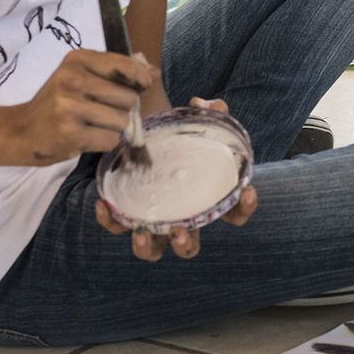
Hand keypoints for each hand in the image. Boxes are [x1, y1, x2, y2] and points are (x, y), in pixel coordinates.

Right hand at [9, 49, 152, 165]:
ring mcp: (69, 107)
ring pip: (122, 121)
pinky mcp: (70, 134)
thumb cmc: (58, 103)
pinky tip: (85, 137)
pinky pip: (110, 140)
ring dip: (113, 128)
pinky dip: (104, 143)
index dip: (139, 78)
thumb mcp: (81, 77)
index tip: (141, 85)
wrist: (19, 131)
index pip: (125, 66)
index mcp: (77, 60)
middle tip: (100, 111)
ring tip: (91, 125)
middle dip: (123, 109)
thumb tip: (154, 72)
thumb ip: (117, 72)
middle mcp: (72, 79)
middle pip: (129, 98)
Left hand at [94, 94, 256, 261]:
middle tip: (181, 232)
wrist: (146, 130)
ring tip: (142, 233)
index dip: (245, 208)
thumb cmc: (179, 134)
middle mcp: (181, 215)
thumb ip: (208, 111)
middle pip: (189, 245)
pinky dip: (110, 220)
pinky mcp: (124, 209)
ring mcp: (152, 216)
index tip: (248, 192)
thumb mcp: (196, 121)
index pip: (234, 213)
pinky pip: (116, 225)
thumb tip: (203, 104)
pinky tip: (104, 204)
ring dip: (148, 248)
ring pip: (153, 248)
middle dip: (186, 244)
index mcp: (206, 198)